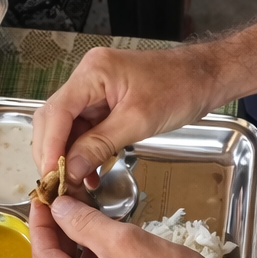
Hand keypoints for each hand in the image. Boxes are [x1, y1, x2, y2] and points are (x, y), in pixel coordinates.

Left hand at [30, 196, 219, 257]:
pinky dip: (96, 255)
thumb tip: (58, 208)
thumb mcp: (123, 242)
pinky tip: (105, 235)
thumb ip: (84, 223)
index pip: (43, 254)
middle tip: (63, 198)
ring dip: (78, 240)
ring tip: (84, 209)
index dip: (40, 222)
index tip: (43, 196)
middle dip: (58, 229)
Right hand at [32, 47, 221, 185]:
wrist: (207, 77)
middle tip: (57, 185)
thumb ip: (100, 145)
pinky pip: (84, 130)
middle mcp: (87, 78)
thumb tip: (70, 169)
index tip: (51, 176)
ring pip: (66, 128)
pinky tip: (89, 174)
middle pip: (53, 119)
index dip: (49, 147)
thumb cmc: (182, 87)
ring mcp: (94, 90)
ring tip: (73, 184)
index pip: (56, 112)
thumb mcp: (139, 121)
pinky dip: (83, 153)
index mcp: (93, 73)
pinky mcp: (103, 102)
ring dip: (67, 157)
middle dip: (53, 153)